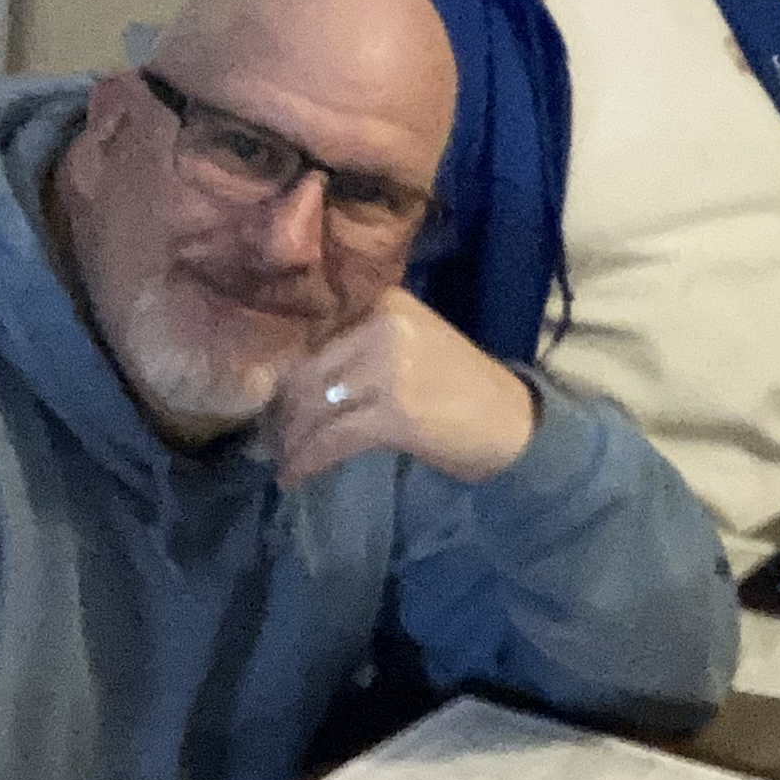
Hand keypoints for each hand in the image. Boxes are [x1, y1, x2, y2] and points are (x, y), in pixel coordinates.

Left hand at [266, 289, 538, 487]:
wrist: (513, 422)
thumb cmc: (461, 386)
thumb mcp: (411, 342)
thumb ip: (359, 343)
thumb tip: (289, 371)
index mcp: (387, 303)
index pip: (311, 330)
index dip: (280, 368)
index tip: (265, 394)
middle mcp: (384, 326)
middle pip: (305, 370)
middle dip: (283, 409)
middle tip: (270, 435)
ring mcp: (390, 369)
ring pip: (313, 406)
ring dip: (291, 439)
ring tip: (283, 457)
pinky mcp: (394, 414)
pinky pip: (331, 440)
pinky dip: (307, 461)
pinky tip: (294, 476)